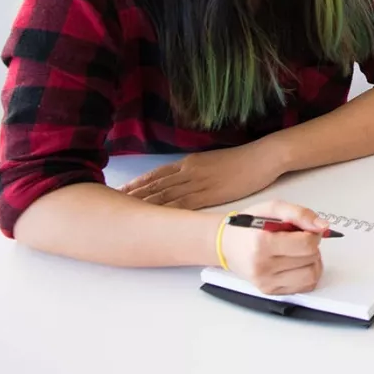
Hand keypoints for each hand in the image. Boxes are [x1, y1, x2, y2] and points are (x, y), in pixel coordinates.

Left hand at [122, 143, 284, 210]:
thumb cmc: (244, 160)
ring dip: (143, 204)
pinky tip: (153, 217)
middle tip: (109, 204)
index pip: (155, 175)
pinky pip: (183, 204)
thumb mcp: (214, 161)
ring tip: (123, 211)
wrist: (264, 156)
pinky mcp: (210, 193)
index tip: (117, 192)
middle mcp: (189, 171)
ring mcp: (199, 182)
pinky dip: (165, 211)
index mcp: (189, 162)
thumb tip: (183, 182)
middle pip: (154, 186)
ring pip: (164, 195)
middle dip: (132, 196)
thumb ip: (196, 170)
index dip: (135, 184)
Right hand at [218, 199, 325, 294]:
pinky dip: (307, 273)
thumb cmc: (249, 226)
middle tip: (298, 239)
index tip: (305, 229)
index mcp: (262, 243)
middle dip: (311, 246)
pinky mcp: (270, 291)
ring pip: (311, 275)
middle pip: (311, 259)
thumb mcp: (273, 208)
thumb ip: (300, 214)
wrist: (227, 245)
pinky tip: (296, 263)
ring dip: (312, 261)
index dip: (313, 234)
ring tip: (298, 252)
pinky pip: (304, 287)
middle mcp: (263, 267)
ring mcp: (266, 282)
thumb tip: (323, 226)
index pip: (307, 245)